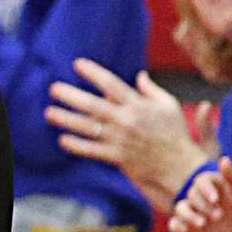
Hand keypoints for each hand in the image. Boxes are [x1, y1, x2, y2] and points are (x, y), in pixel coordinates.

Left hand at [45, 59, 208, 210]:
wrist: (181, 166)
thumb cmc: (176, 134)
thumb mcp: (169, 106)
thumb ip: (152, 90)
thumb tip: (139, 75)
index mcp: (138, 105)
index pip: (111, 84)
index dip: (93, 72)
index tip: (77, 64)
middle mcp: (127, 120)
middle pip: (93, 105)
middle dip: (71, 96)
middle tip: (53, 88)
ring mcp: (121, 139)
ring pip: (88, 127)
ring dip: (66, 119)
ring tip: (49, 113)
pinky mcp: (118, 157)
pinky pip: (92, 150)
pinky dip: (77, 145)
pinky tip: (63, 139)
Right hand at [168, 157, 231, 231]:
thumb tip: (224, 159)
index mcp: (212, 183)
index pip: (202, 181)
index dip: (206, 189)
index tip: (216, 200)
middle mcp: (200, 195)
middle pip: (192, 196)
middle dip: (203, 206)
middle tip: (220, 216)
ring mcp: (194, 209)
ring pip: (181, 208)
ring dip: (188, 215)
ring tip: (202, 224)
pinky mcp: (189, 224)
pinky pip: (176, 223)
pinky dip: (176, 226)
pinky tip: (184, 231)